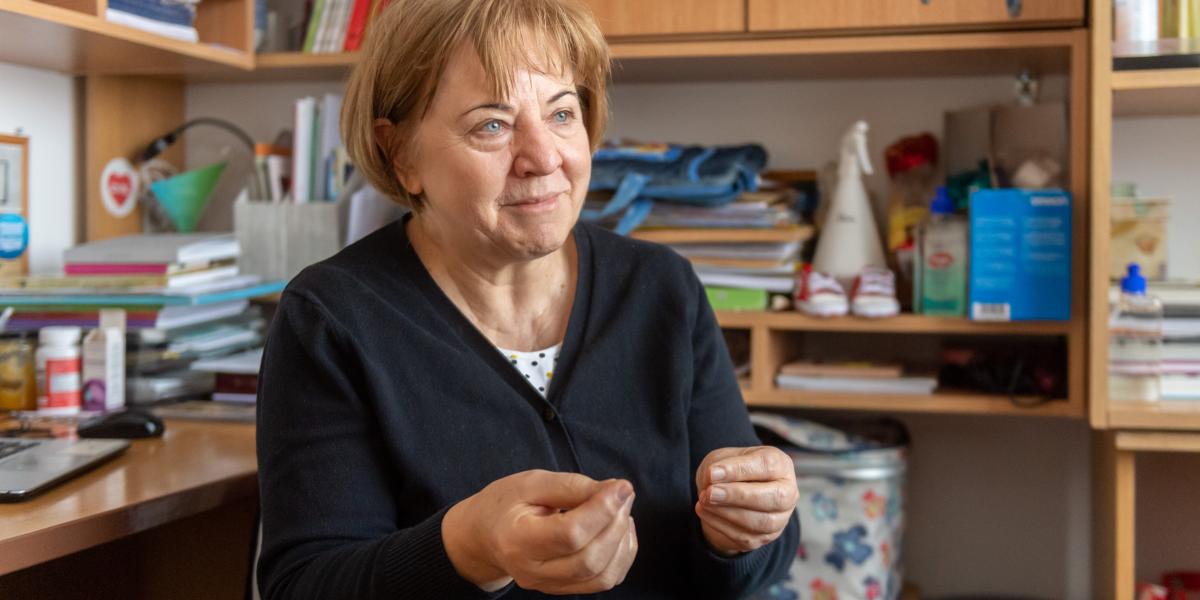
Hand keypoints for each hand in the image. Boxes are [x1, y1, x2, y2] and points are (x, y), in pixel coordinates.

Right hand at [442, 470, 637, 593]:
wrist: (484, 535)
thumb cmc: (506, 503)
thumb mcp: (532, 482)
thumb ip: (572, 486)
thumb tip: (615, 490)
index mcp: (518, 539)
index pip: (570, 534)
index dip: (603, 510)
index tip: (621, 486)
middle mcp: (532, 571)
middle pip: (589, 559)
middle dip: (616, 524)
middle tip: (622, 494)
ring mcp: (548, 585)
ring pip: (602, 576)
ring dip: (622, 541)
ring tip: (621, 510)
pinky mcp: (563, 589)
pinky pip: (604, 581)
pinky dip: (621, 556)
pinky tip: (618, 530)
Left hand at [694, 446, 797, 555]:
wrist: (729, 497)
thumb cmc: (731, 472)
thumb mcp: (722, 459)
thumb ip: (718, 464)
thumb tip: (712, 477)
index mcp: (781, 465)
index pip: (767, 465)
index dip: (739, 470)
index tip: (712, 473)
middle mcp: (788, 492)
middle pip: (775, 497)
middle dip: (738, 495)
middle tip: (710, 493)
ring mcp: (780, 518)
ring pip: (761, 521)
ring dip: (727, 512)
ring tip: (704, 501)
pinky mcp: (765, 537)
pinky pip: (745, 536)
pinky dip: (720, 524)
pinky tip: (705, 512)